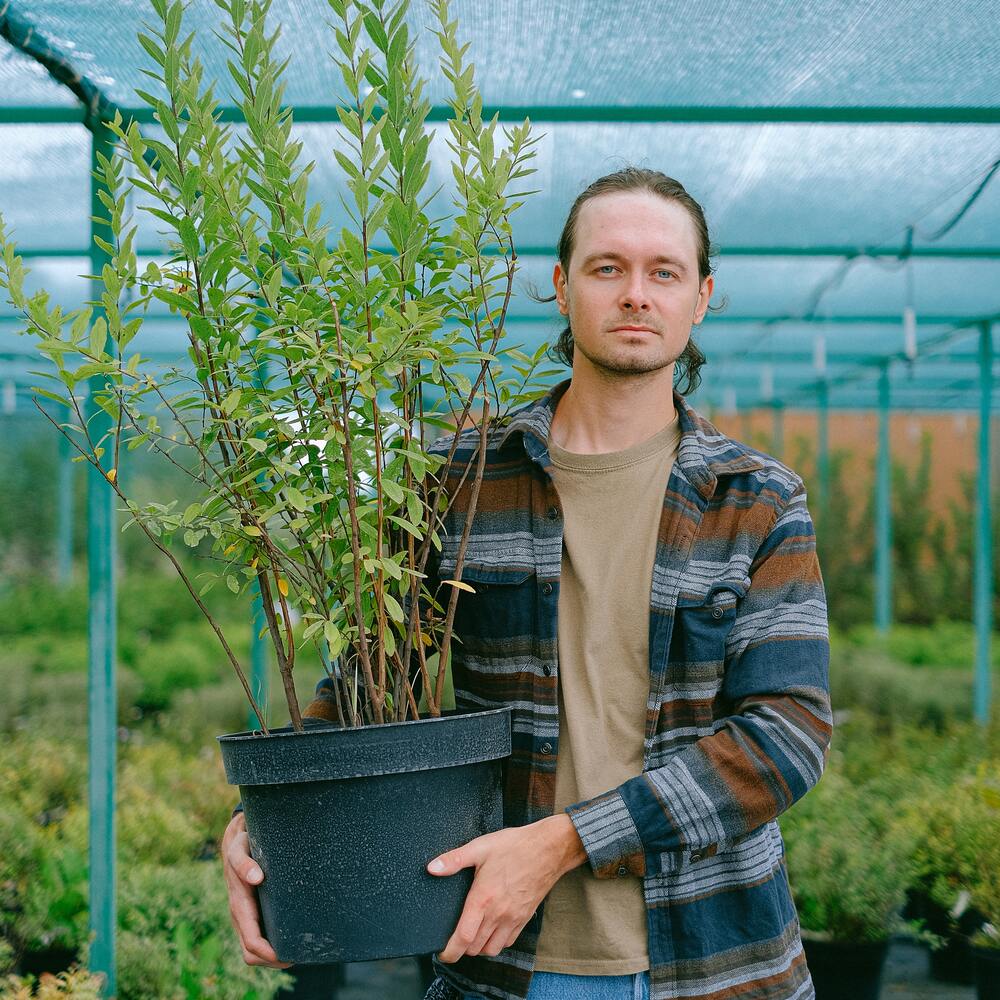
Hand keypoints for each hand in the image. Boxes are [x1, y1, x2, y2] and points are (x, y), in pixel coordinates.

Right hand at [222, 811, 293, 968]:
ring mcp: (246, 915)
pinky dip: (272, 944)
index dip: (268, 953)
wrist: (237, 839)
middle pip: (252, 952)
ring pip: (254, 949)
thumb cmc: (242, 845)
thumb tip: (256, 878)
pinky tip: (291, 938)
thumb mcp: (240, 849)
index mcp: (239, 905)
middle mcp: (241, 914)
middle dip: (272, 960)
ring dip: (272, 957)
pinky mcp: (253, 910)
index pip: (251, 941)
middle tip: (298, 956)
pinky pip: (259, 935)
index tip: (288, 956)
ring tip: (297, 952)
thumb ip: (243, 862)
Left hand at [427, 814, 585, 962]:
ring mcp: (513, 918)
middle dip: (461, 948)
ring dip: (479, 947)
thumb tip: (431, 868)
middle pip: (474, 948)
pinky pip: (508, 941)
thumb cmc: (515, 846)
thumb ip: (454, 860)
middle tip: (453, 938)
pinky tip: (492, 929)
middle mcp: (498, 914)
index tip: (442, 953)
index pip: (463, 938)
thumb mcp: (480, 847)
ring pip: (491, 949)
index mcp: (483, 899)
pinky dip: (497, 942)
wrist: (549, 849)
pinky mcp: (525, 918)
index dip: (449, 952)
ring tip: (472, 935)